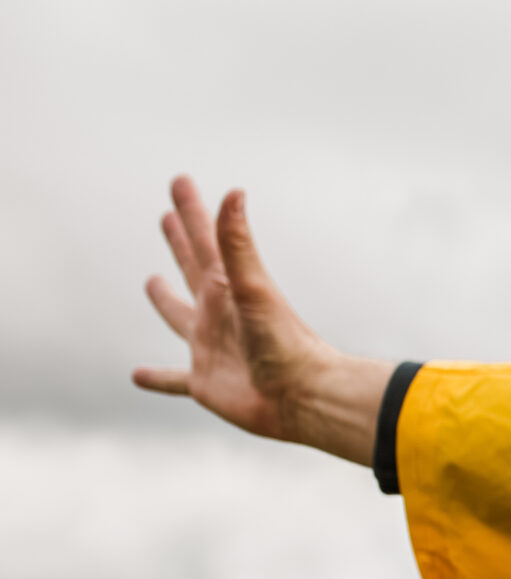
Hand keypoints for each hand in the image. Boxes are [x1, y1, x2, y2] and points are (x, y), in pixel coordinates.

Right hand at [132, 177, 390, 464]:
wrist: (304, 396)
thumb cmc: (285, 343)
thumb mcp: (254, 289)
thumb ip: (238, 245)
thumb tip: (233, 193)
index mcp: (228, 289)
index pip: (204, 241)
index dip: (191, 211)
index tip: (181, 182)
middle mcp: (217, 314)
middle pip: (192, 268)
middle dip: (180, 242)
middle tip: (168, 217)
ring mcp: (210, 347)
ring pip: (180, 318)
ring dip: (165, 300)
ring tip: (151, 282)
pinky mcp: (205, 383)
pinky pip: (174, 380)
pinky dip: (157, 378)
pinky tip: (137, 375)